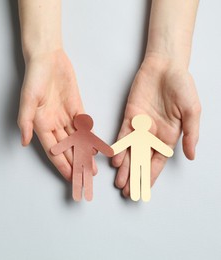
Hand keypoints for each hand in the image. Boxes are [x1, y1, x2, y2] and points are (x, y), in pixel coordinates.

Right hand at [17, 49, 96, 180]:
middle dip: (75, 164)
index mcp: (40, 125)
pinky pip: (83, 127)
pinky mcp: (76, 108)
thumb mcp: (27, 99)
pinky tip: (96, 148)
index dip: (61, 165)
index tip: (70, 178)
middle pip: (66, 149)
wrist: (47, 57)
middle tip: (85, 178)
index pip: (53, 150)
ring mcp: (65, 117)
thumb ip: (26, 121)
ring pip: (76, 141)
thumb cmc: (34, 77)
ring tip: (92, 169)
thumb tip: (23, 142)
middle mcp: (53, 124)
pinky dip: (90, 138)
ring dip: (84, 155)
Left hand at [112, 56, 200, 196]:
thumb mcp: (192, 112)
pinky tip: (115, 159)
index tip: (144, 191)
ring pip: (130, 151)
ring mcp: (140, 126)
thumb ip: (191, 134)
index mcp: (169, 136)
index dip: (151, 177)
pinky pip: (123, 135)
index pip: (158, 162)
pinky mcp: (129, 116)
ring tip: (119, 181)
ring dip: (125, 166)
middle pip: (142, 160)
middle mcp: (153, 134)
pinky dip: (119, 147)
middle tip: (126, 192)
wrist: (166, 66)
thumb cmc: (182, 87)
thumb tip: (192, 156)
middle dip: (134, 176)